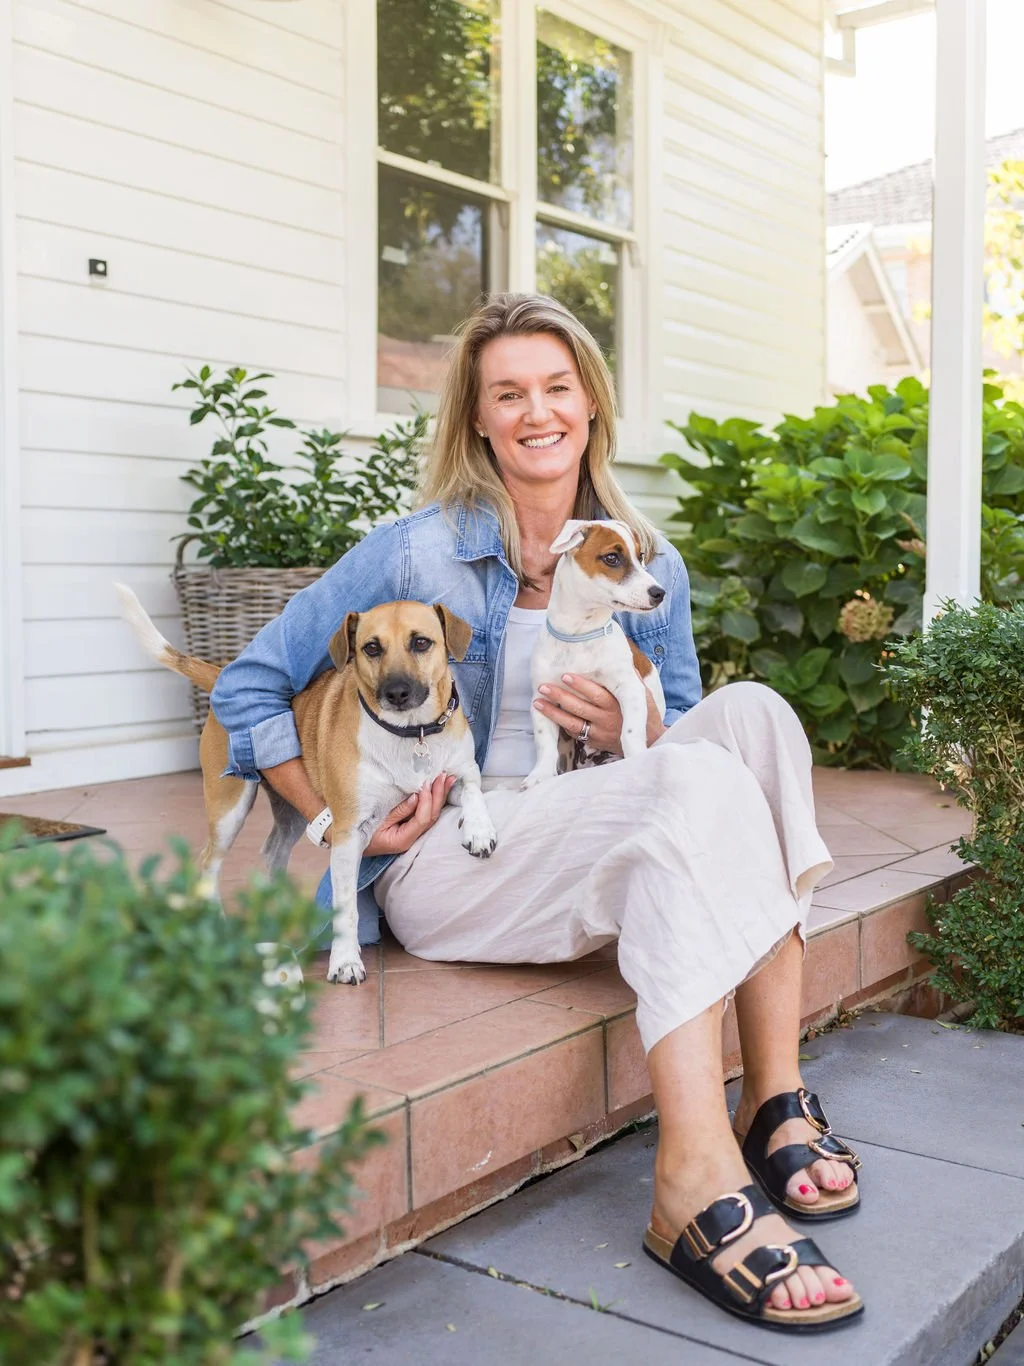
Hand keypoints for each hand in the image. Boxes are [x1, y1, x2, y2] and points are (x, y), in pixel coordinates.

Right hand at [361, 773, 456, 857]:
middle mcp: (412, 838)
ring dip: (440, 796)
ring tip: (448, 779)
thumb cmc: (361, 830)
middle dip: (439, 795)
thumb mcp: (377, 819)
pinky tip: (439, 788)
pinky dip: (433, 800)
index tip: (426, 783)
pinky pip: (426, 813)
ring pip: (432, 815)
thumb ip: (399, 810)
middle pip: (431, 816)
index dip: (427, 800)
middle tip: (444, 776)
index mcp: (403, 840)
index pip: (422, 819)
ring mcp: (413, 834)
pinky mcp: (412, 827)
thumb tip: (417, 796)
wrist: (354, 841)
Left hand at [533, 673, 665, 753]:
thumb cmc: (647, 714)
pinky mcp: (594, 743)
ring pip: (573, 723)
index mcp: (619, 705)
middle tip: (543, 687)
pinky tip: (548, 717)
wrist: (649, 744)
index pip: (597, 694)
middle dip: (561, 697)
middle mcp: (608, 720)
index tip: (565, 675)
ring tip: (538, 703)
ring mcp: (600, 733)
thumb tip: (621, 657)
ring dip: (554, 713)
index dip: (581, 685)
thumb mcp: (644, 695)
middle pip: (580, 708)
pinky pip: (575, 734)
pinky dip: (562, 725)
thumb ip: (632, 677)